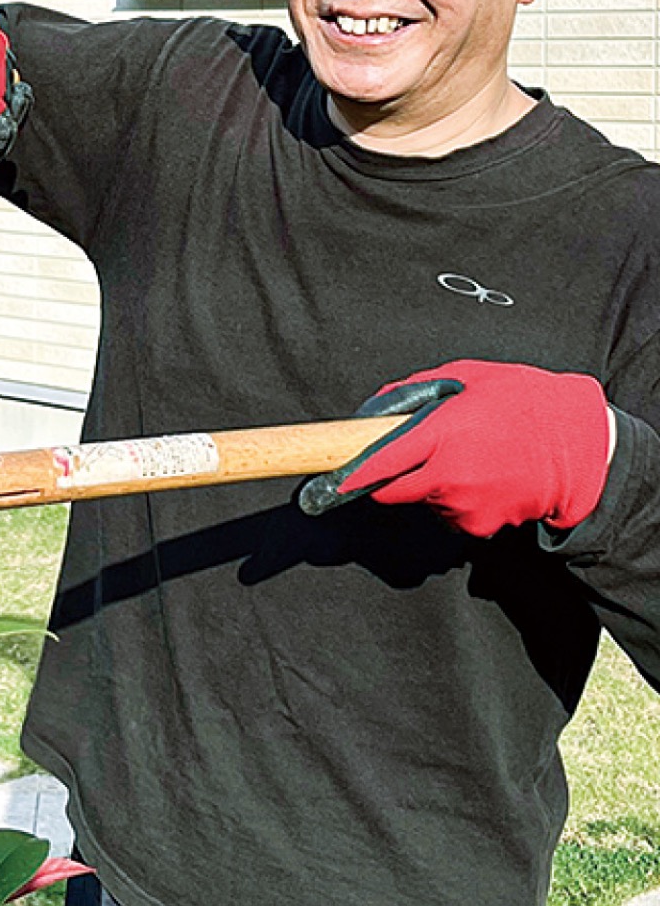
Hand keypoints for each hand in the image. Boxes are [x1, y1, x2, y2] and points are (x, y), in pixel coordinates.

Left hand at [300, 359, 614, 536]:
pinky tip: (483, 476)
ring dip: (429, 483)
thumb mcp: (467, 378)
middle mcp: (450, 475)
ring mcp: (464, 505)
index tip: (325, 485)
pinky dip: (454, 498)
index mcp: (444, 433)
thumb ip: (413, 392)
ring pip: (422, 501)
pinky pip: (449, 513)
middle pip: (390, 492)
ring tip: (468, 455)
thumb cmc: (522, 402)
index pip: (382, 462)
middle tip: (409, 455)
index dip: (349, 476)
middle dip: (387, 478)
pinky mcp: (479, 528)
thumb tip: (371, 411)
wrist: (579, 447)